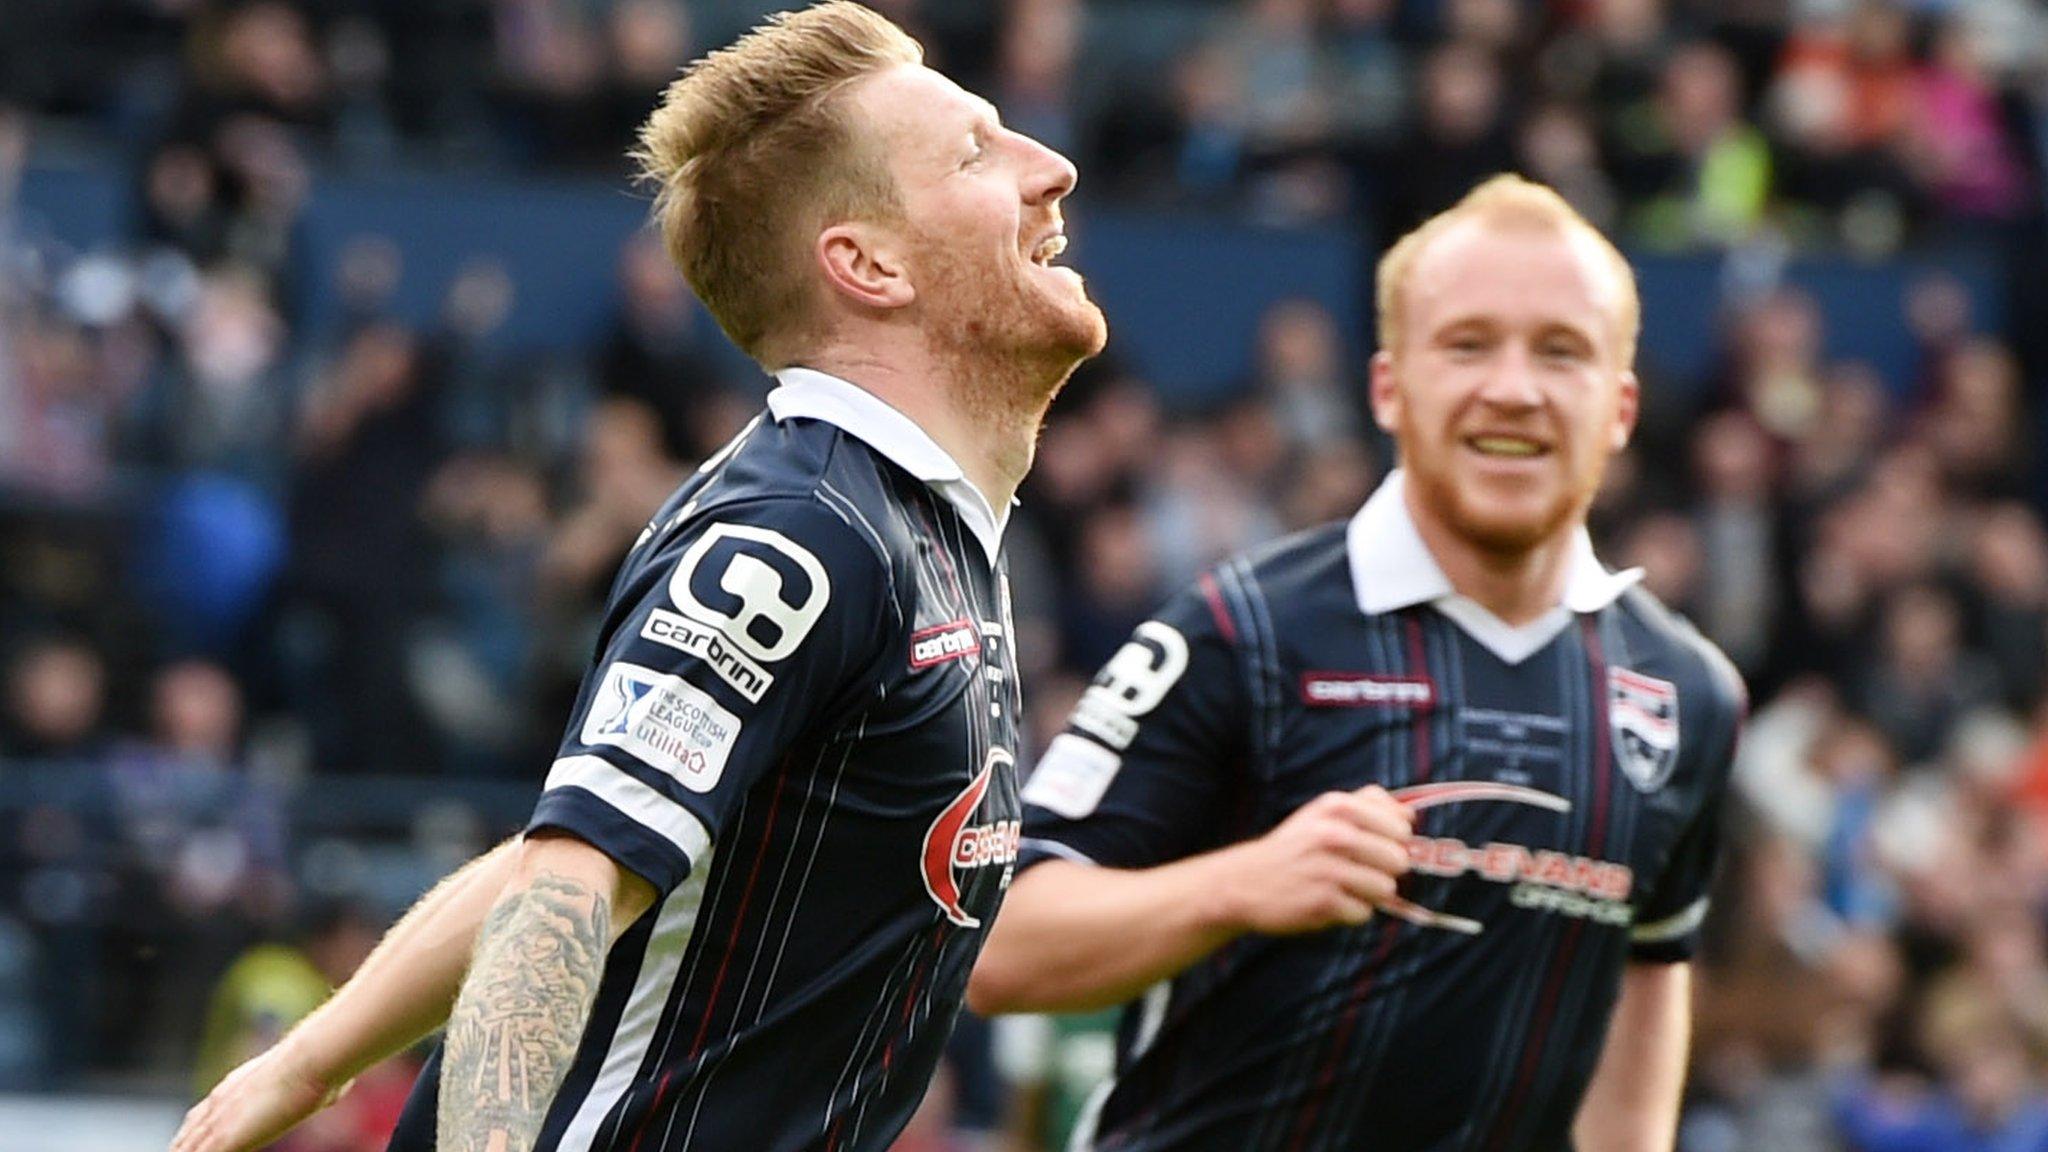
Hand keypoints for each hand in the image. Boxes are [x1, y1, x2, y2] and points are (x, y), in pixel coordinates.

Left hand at [170, 1041, 345, 1151]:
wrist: (309, 1061)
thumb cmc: (320, 1066)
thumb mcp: (314, 1080)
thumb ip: (313, 1089)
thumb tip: (338, 1088)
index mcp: (235, 1087)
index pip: (202, 1114)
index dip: (191, 1130)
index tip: (184, 1139)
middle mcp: (220, 1103)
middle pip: (187, 1135)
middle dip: (180, 1147)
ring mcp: (220, 1122)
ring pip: (186, 1149)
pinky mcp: (223, 1139)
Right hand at [1214, 785, 1412, 935]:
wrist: (1245, 881)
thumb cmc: (1294, 846)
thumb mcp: (1323, 812)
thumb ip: (1367, 804)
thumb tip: (1410, 814)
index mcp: (1337, 807)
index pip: (1400, 826)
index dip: (1394, 840)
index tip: (1374, 845)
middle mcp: (1333, 834)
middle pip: (1399, 860)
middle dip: (1384, 870)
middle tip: (1358, 870)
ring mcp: (1328, 869)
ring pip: (1386, 888)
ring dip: (1369, 893)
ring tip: (1343, 887)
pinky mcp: (1323, 902)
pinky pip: (1364, 913)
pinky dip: (1351, 912)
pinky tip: (1329, 902)